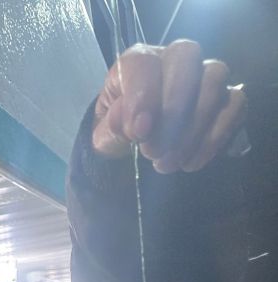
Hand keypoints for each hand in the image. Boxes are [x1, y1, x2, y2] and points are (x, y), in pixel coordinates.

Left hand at [92, 40, 246, 171]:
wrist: (138, 145)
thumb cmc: (121, 131)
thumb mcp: (105, 134)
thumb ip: (112, 125)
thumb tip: (130, 120)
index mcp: (138, 61)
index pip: (143, 62)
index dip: (143, 96)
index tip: (139, 133)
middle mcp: (174, 58)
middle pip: (187, 57)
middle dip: (172, 109)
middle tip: (153, 151)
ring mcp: (205, 75)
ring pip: (214, 80)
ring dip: (193, 128)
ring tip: (168, 163)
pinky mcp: (227, 97)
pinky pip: (236, 104)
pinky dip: (215, 137)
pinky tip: (191, 163)